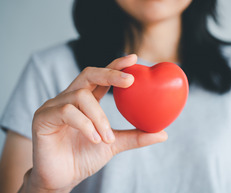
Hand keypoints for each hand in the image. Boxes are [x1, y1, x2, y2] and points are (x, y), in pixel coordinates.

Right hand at [26, 54, 167, 191]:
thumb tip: (163, 133)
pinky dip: (85, 125)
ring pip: (81, 96)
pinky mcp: (42, 118)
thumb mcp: (114, 144)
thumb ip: (135, 136)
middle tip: (130, 81)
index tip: (133, 59)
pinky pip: (67, 111)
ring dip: (99, 117)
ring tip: (107, 137)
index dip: (115, 66)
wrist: (62, 179)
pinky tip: (95, 139)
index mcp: (85, 101)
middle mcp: (69, 98)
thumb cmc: (84, 158)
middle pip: (88, 74)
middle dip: (110, 74)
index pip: (100, 77)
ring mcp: (54, 106)